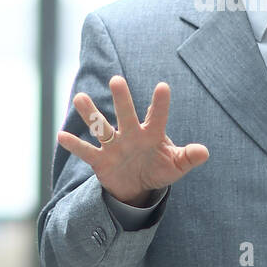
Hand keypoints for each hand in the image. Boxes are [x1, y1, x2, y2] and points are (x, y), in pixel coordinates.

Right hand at [57, 76, 209, 205]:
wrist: (137, 186)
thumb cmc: (159, 168)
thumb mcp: (176, 166)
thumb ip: (188, 157)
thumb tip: (205, 152)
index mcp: (152, 134)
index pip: (158, 116)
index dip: (160, 103)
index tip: (163, 86)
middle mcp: (131, 134)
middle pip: (126, 114)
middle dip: (122, 99)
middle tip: (117, 80)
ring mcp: (114, 146)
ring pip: (101, 127)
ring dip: (91, 114)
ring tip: (80, 98)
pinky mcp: (101, 160)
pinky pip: (86, 151)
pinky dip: (74, 145)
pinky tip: (62, 136)